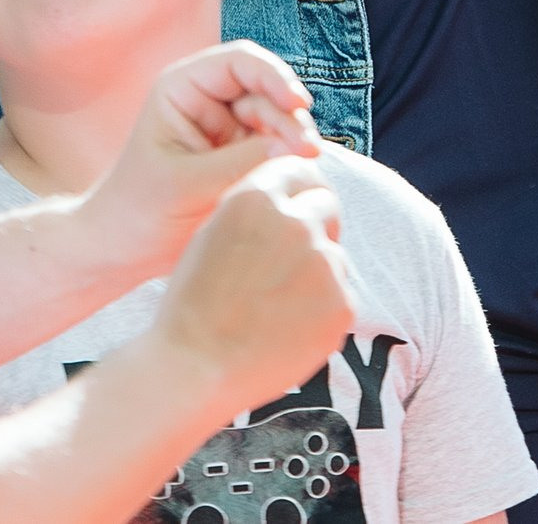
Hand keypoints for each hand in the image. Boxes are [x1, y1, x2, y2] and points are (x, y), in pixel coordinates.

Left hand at [80, 42, 320, 281]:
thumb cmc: (140, 209)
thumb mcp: (187, 184)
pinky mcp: (241, 156)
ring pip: (276, 118)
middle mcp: (208, 100)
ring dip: (293, 136)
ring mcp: (227, 127)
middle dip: (288, 115)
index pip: (239, 62)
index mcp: (182, 88)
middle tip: (308, 150)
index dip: (274, 76)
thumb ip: (240, 163)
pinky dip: (289, 156)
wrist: (125, 248)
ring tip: (305, 162)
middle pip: (265, 89)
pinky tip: (298, 171)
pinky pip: (275, 146)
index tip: (298, 104)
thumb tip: (294, 147)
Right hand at [149, 158, 355, 408]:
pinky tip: (289, 329)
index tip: (303, 205)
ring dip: (318, 272)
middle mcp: (296, 222)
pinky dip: (324, 310)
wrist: (195, 368)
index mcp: (257, 197)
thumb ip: (258, 210)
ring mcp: (323, 263)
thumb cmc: (194, 304)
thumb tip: (296, 200)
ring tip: (278, 307)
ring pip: (336, 255)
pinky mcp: (341, 304)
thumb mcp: (213, 233)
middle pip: (327, 204)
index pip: (301, 168)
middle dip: (317, 223)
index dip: (302, 188)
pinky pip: (343, 296)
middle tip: (295, 260)